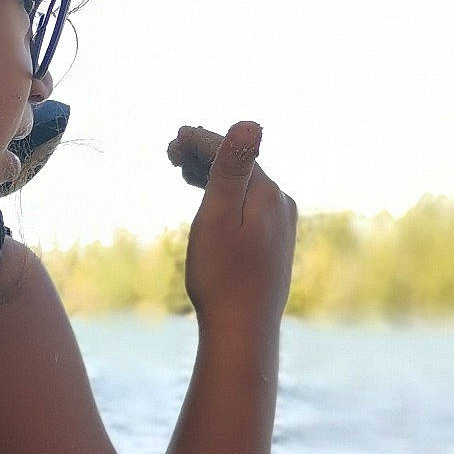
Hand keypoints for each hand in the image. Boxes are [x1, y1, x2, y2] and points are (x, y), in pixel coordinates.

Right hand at [169, 119, 297, 336]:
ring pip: (245, 188)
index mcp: (267, 192)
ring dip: (215, 177)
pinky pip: (249, 208)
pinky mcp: (275, 246)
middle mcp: (281, 203)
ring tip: (185, 174)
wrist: (243, 330)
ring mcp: (282, 225)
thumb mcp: (217, 218)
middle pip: (241, 167)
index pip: (232, 152)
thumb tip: (249, 122)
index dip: (201, 141)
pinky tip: (214, 206)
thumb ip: (231, 169)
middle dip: (206, 155)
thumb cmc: (222, 277)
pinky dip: (227, 199)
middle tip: (172, 152)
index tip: (175, 138)